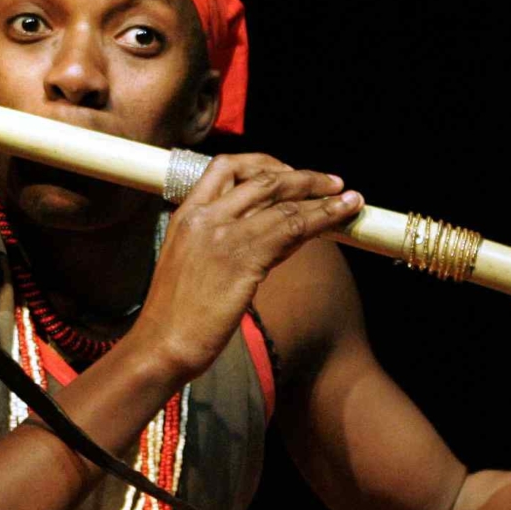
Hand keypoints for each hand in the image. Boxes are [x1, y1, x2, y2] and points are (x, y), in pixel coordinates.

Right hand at [133, 155, 361, 380]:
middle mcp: (204, 216)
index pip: (226, 167)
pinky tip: (341, 216)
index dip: (264, 165)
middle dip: (302, 176)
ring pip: (283, 200)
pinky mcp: (243, 257)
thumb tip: (279, 233)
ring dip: (322, 196)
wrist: (160, 345)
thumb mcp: (194, 265)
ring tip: (349, 198)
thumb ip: (229, 242)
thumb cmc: (176, 316)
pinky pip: (292, 227)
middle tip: (331, 182)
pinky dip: (322, 218)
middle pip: (261, 177)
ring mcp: (223, 234)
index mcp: (186, 214)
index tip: (289, 173)